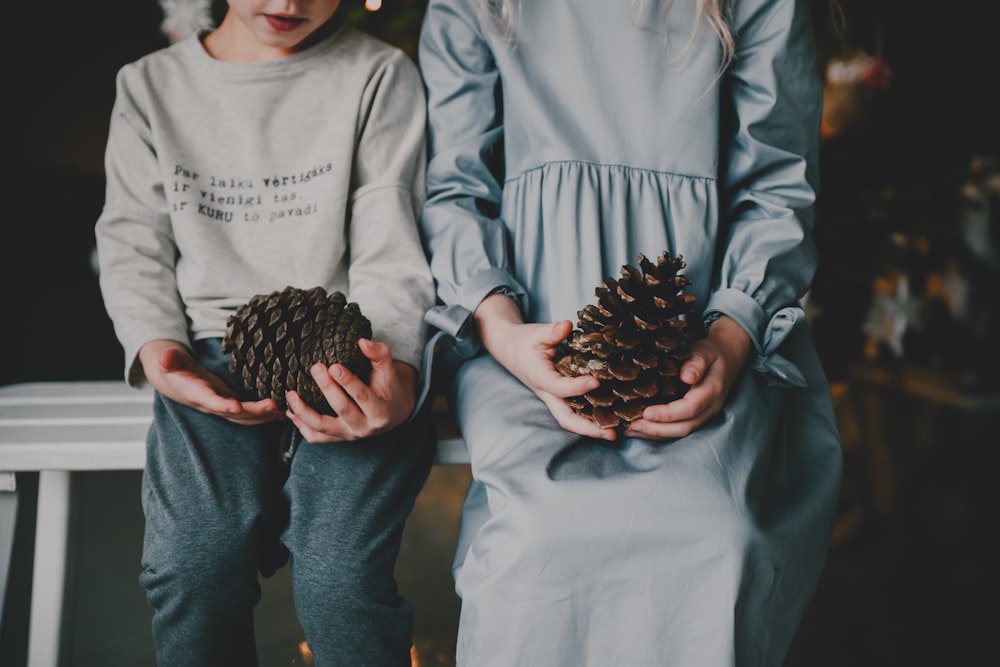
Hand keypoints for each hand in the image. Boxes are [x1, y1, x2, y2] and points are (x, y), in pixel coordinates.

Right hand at [138, 339, 282, 424]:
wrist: (175, 380)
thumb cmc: (173, 368)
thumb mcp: (168, 361)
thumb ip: (169, 359)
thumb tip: (164, 357)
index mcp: (196, 394)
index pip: (209, 401)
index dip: (221, 405)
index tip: (235, 406)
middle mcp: (212, 405)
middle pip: (234, 413)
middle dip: (254, 412)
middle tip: (274, 406)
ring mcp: (223, 406)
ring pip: (245, 416)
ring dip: (265, 415)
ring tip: (285, 412)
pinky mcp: (232, 403)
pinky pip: (250, 413)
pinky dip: (266, 414)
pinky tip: (285, 412)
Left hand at [284, 338, 417, 442]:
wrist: (393, 412)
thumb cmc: (389, 388)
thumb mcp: (390, 371)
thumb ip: (379, 355)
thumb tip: (362, 342)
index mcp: (380, 412)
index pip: (363, 397)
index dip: (348, 382)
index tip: (334, 366)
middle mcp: (364, 427)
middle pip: (342, 410)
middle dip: (327, 389)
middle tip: (316, 368)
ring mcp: (349, 435)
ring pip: (323, 428)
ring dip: (304, 412)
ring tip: (291, 394)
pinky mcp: (337, 438)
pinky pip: (316, 437)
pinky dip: (301, 426)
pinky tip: (291, 411)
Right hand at [475, 294, 618, 440]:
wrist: (511, 351)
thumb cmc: (525, 342)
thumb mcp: (536, 333)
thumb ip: (552, 331)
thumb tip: (567, 326)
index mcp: (539, 377)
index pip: (558, 387)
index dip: (577, 387)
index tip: (596, 382)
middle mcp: (547, 393)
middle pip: (566, 418)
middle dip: (588, 429)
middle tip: (612, 435)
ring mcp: (554, 399)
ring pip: (571, 420)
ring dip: (592, 429)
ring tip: (616, 434)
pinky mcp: (560, 398)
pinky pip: (576, 412)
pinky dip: (592, 419)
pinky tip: (611, 421)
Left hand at [625, 315, 751, 439]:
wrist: (728, 356)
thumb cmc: (712, 352)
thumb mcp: (705, 351)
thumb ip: (696, 362)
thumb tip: (687, 376)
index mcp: (712, 391)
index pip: (690, 408)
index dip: (668, 414)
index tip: (646, 413)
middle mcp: (710, 407)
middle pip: (685, 427)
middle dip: (658, 429)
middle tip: (633, 426)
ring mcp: (705, 414)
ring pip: (681, 432)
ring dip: (656, 434)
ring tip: (631, 431)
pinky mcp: (697, 416)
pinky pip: (679, 428)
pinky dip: (660, 432)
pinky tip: (641, 430)